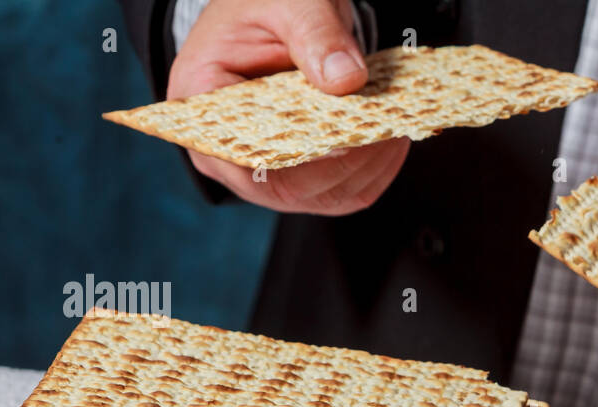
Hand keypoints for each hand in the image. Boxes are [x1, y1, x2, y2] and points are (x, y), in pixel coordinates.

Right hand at [167, 0, 408, 214]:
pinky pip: (344, 191)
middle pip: (287, 188)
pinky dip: (374, 171)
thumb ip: (314, 33)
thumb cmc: (266, 3)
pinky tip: (392, 140)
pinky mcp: (302, 176)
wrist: (278, 15)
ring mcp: (266, 171)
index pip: (244, 155)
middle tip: (384, 131)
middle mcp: (229, 150)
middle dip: (343, 164)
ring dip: (366, 169)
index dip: (296, 159)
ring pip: (322, 196)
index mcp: (202, 101)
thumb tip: (345, 78)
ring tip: (395, 129)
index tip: (344, 140)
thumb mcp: (288, 0)